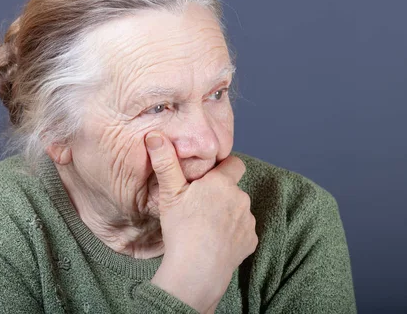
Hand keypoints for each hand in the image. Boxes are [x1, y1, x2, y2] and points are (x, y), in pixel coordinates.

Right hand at [145, 132, 257, 313]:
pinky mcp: (251, 240)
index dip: (223, 168)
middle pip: (234, 188)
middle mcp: (240, 197)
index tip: (209, 178)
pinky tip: (216, 242)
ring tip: (206, 227)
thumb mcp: (169, 193)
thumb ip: (165, 162)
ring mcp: (248, 220)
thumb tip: (155, 135)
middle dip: (222, 193)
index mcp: (223, 182)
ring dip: (228, 213)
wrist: (196, 270)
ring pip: (239, 210)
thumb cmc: (181, 229)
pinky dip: (233, 234)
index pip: (234, 163)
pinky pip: (243, 231)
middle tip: (200, 206)